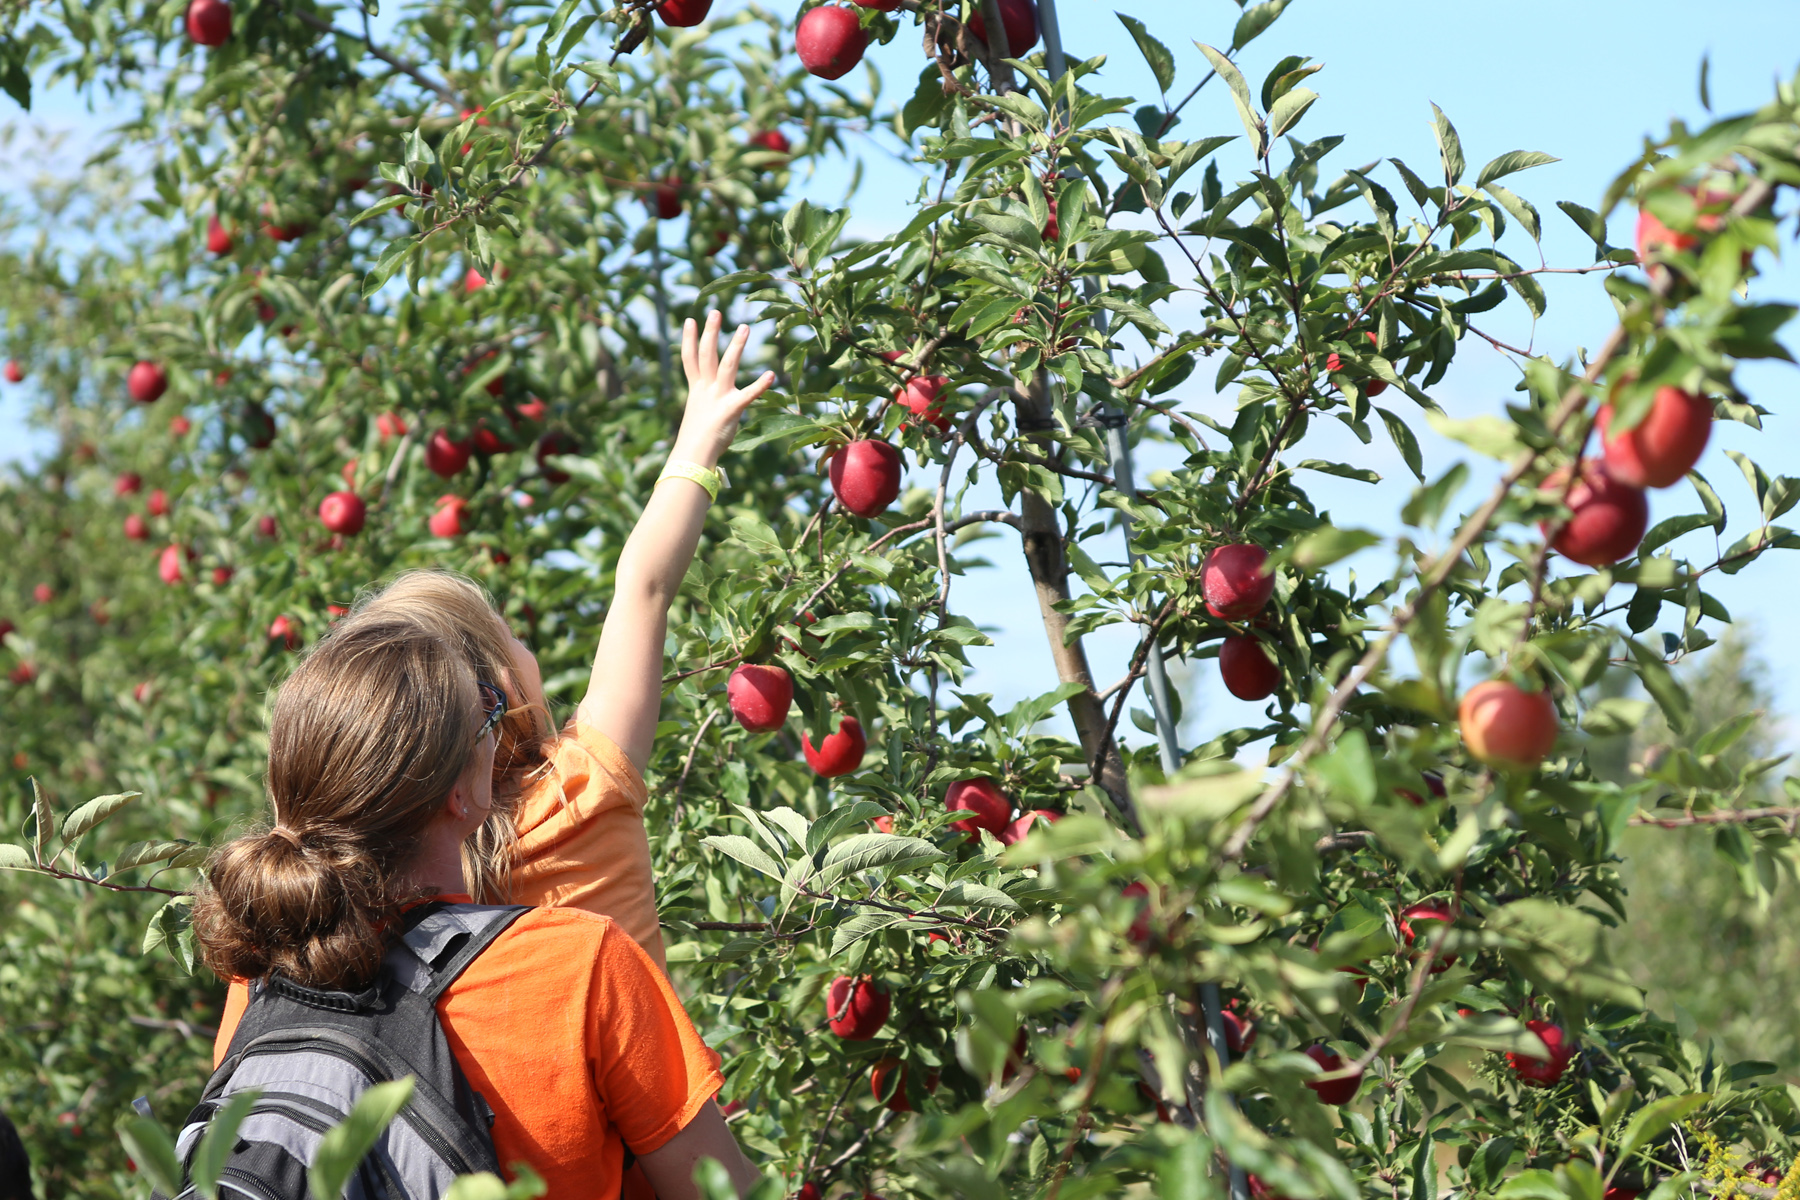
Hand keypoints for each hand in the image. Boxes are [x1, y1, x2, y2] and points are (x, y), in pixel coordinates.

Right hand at [673, 310, 774, 467]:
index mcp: (696, 391)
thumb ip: (706, 408)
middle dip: (710, 332)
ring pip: (727, 365)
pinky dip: (760, 385)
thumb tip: (709, 413)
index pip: (690, 359)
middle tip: (715, 311)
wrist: (693, 456)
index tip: (690, 320)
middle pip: (706, 355)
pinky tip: (771, 375)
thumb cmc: (696, 444)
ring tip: (744, 327)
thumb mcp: (699, 419)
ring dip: (736, 346)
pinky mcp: (731, 409)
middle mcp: (705, 390)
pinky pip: (748, 395)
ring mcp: (718, 398)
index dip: (689, 339)